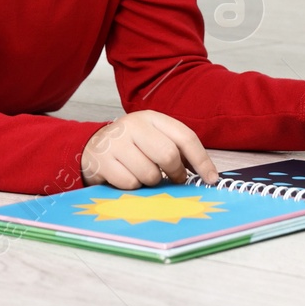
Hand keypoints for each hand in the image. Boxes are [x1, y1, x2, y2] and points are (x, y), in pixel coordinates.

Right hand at [80, 110, 220, 188]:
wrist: (92, 147)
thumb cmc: (131, 146)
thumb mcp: (153, 138)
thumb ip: (176, 149)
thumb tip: (205, 173)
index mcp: (152, 118)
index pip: (185, 137)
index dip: (202, 160)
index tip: (211, 179)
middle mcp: (133, 125)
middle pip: (168, 156)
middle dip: (176, 173)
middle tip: (174, 179)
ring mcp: (116, 142)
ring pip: (150, 174)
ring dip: (151, 182)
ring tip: (142, 174)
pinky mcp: (102, 160)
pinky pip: (131, 184)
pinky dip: (133, 187)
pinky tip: (126, 177)